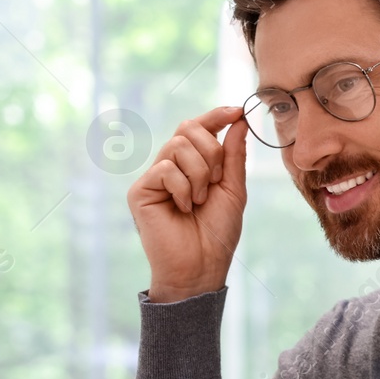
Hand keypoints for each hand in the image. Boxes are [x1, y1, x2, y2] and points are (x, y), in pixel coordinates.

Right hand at [127, 105, 248, 302]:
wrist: (201, 267)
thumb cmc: (217, 234)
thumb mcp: (233, 190)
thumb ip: (233, 156)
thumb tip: (239, 120)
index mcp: (192, 165)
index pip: (199, 128)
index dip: (216, 116)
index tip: (237, 111)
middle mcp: (170, 167)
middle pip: (188, 129)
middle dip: (211, 152)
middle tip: (215, 182)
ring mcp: (154, 178)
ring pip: (177, 146)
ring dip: (199, 174)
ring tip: (198, 201)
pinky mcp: (140, 191)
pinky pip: (165, 169)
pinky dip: (182, 188)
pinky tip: (183, 209)